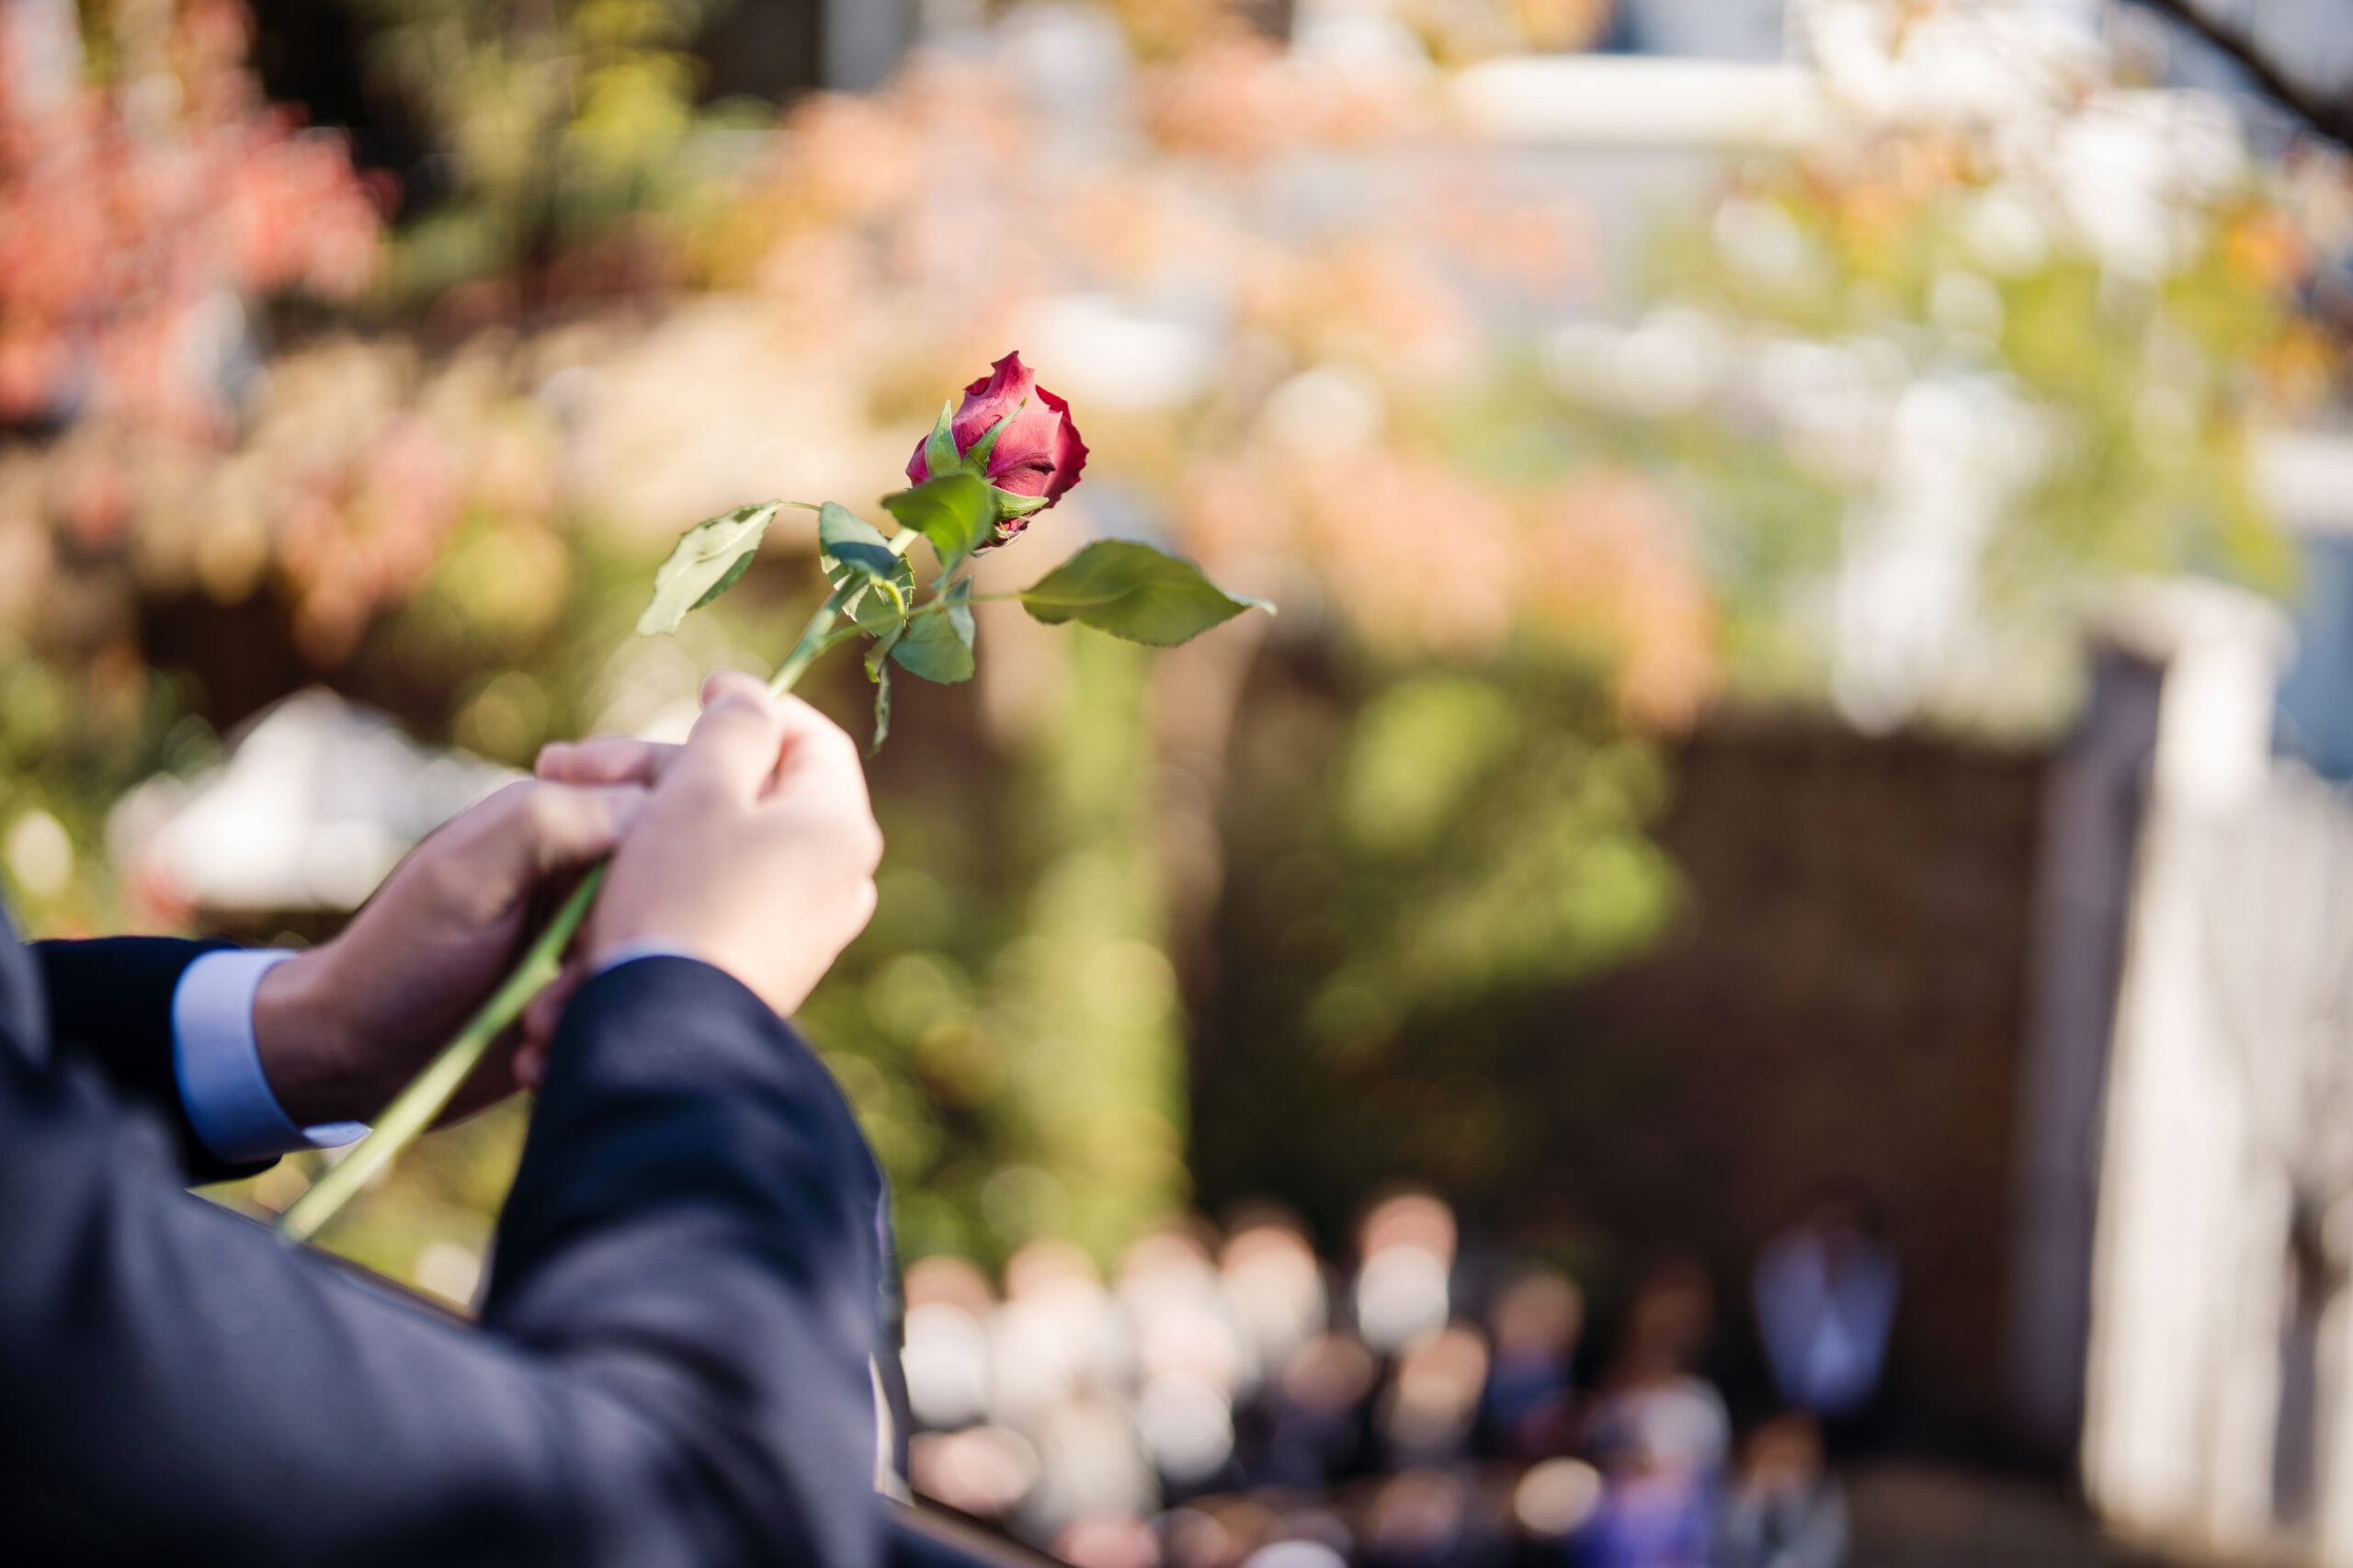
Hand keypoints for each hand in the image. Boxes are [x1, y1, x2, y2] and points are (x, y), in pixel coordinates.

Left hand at [251, 778, 647, 1127]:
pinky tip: (539, 1053)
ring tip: (537, 1024)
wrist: (354, 1057)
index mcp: (568, 814)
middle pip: (682, 878)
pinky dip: (595, 1029)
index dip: (676, 839)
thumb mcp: (468, 873)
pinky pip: (642, 1000)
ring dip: (605, 993)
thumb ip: (557, 822)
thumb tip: (658, 812)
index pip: (669, 792)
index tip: (627, 898)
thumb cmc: (399, 956)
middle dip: (632, 937)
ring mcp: (601, 931)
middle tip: (566, 974)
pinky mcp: (600, 991)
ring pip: (668, 948)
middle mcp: (595, 865)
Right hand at [521, 671, 881, 1060]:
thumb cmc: (683, 897)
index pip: (813, 738)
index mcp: (839, 827)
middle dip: (666, 774)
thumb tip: (752, 700)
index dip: (755, 705)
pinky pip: (715, 902)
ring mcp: (806, 931)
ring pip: (724, 848)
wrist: (667, 1035)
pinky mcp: (765, 970)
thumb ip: (733, 729)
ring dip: (648, 830)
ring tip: (574, 826)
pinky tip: (600, 892)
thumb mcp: (702, 788)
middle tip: (582, 764)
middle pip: (757, 794)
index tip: (703, 688)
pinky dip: (660, 884)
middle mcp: (838, 880)